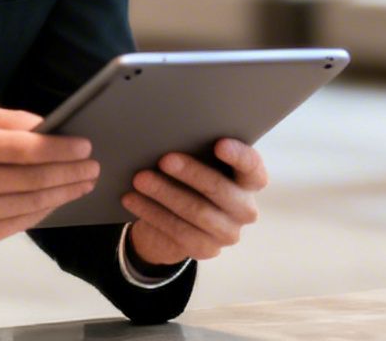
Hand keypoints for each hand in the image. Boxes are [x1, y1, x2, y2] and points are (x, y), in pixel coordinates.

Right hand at [0, 104, 97, 252]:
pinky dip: (43, 211)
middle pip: (33, 179)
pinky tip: (57, 199)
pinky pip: (19, 224)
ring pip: (31, 204)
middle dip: (70, 172)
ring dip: (64, 193)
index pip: (24, 148)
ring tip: (83, 183)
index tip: (85, 146)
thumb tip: (47, 127)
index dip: (60, 148)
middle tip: (93, 167)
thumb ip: (5, 120)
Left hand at [121, 138, 268, 265]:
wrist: (177, 219)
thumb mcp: (200, 164)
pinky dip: (152, 213)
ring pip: (196, 212)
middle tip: (164, 159)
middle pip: (220, 189)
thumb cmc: (191, 179)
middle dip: (191, 173)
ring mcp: (228, 233)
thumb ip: (198, 151)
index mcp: (250, 181)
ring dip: (165, 193)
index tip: (219, 144)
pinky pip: (178, 231)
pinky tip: (133, 199)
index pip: (252, 167)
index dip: (239, 156)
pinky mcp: (207, 249)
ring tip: (140, 179)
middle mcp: (245, 209)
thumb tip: (170, 135)